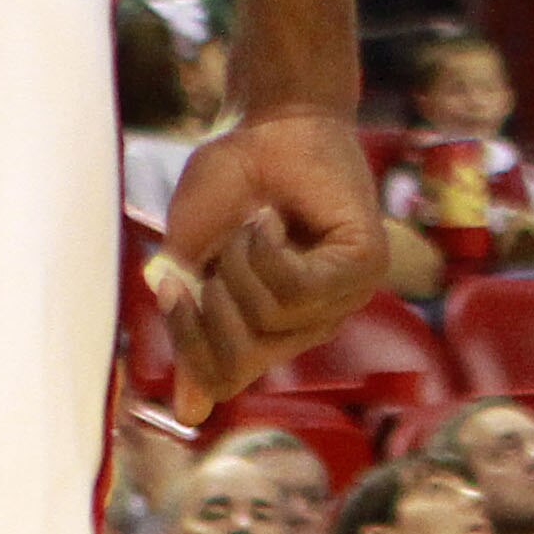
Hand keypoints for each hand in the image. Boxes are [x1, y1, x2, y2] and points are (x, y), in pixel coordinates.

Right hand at [153, 106, 384, 422]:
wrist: (267, 120)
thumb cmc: (231, 182)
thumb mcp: (194, 258)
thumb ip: (192, 327)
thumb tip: (188, 413)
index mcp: (267, 328)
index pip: (222, 379)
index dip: (189, 342)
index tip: (170, 286)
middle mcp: (308, 324)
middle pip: (240, 360)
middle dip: (212, 300)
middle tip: (225, 245)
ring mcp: (341, 299)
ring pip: (269, 319)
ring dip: (243, 262)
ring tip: (259, 220)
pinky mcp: (363, 267)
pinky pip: (299, 290)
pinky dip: (270, 251)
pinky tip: (276, 220)